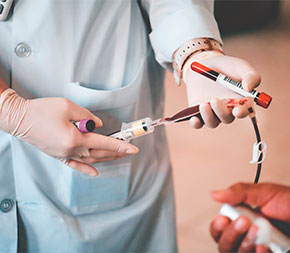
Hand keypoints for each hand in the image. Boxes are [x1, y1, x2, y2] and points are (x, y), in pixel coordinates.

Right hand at [0, 89, 138, 175]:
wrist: (18, 118)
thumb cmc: (41, 110)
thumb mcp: (68, 107)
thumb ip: (87, 116)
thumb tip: (99, 125)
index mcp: (75, 139)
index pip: (104, 143)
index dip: (120, 146)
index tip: (133, 148)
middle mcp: (71, 151)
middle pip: (99, 153)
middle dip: (116, 152)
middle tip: (128, 149)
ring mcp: (64, 155)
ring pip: (90, 160)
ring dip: (106, 158)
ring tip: (118, 156)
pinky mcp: (58, 156)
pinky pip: (75, 165)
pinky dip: (86, 169)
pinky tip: (94, 172)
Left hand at [182, 51, 260, 128]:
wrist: (204, 63)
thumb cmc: (226, 66)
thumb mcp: (240, 67)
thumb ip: (250, 76)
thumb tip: (249, 88)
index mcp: (241, 101)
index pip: (243, 112)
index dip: (241, 113)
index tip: (237, 110)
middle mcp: (227, 109)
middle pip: (226, 118)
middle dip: (221, 112)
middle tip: (214, 100)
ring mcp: (212, 112)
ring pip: (212, 122)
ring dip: (208, 116)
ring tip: (203, 104)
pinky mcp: (198, 112)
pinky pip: (198, 123)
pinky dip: (196, 123)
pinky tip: (194, 119)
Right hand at [210, 182, 289, 251]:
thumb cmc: (289, 202)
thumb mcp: (263, 193)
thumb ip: (237, 193)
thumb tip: (214, 194)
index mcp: (240, 219)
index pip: (219, 230)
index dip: (217, 227)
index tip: (223, 219)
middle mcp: (246, 236)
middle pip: (224, 246)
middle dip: (231, 235)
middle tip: (245, 222)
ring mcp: (257, 248)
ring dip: (244, 244)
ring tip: (258, 232)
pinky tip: (264, 247)